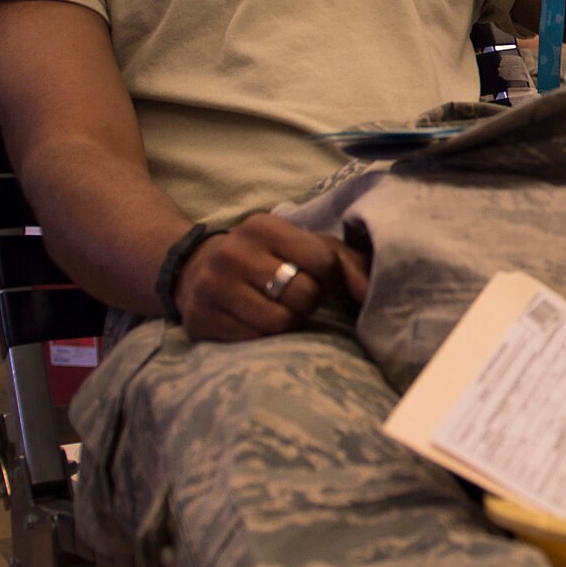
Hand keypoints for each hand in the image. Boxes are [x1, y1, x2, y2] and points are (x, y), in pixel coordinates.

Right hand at [175, 213, 368, 342]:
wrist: (194, 271)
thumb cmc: (267, 259)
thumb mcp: (304, 247)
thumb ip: (346, 264)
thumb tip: (371, 295)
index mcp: (263, 226)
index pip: (323, 261)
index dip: (330, 278)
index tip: (319, 279)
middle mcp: (233, 252)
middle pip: (303, 294)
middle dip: (308, 302)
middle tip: (294, 297)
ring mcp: (212, 286)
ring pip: (280, 322)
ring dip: (288, 322)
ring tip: (277, 309)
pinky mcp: (200, 318)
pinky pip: (253, 340)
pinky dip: (262, 336)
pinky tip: (252, 321)